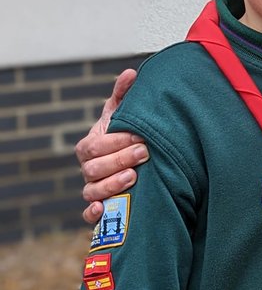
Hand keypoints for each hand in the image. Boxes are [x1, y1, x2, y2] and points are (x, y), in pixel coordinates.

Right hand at [74, 70, 147, 223]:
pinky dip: (93, 214)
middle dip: (119, 160)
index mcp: (90, 146)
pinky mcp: (98, 209)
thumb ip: (123, 95)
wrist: (128, 159)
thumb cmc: (123, 135)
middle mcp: (88, 168)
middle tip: (145, 152)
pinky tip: (102, 210)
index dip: (117, 142)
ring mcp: (91, 189)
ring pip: (92, 191)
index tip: (141, 136)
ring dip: (112, 185)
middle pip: (94, 168)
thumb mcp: (122, 115)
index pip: (96, 145)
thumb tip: (131, 73)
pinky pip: (88, 216)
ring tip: (134, 177)